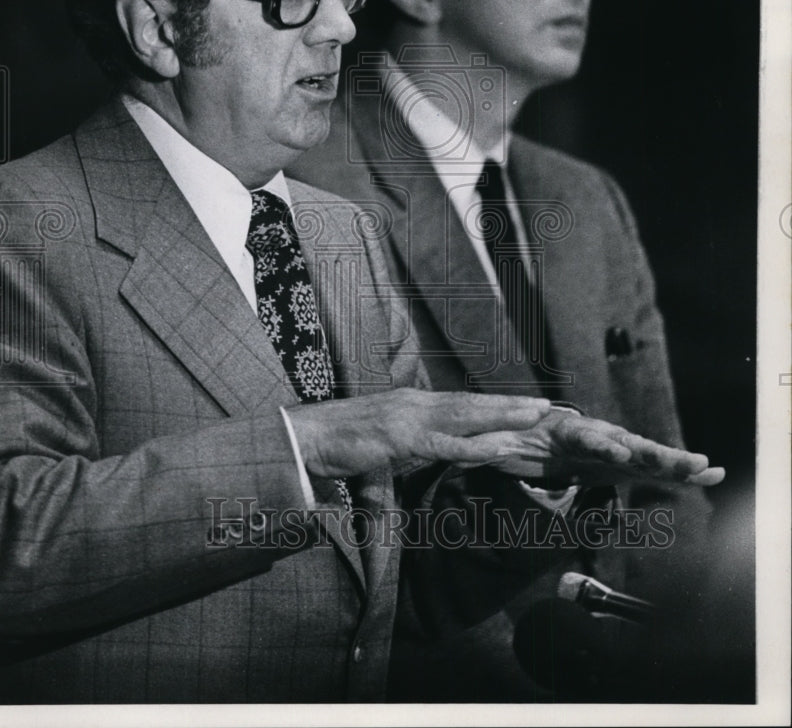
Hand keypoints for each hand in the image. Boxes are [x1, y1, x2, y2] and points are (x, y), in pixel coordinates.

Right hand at [286, 390, 550, 476]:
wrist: (306, 437)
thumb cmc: (340, 442)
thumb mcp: (383, 442)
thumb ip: (409, 446)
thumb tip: (428, 451)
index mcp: (413, 405)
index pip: (462, 403)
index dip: (495, 405)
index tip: (525, 406)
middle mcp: (415, 404)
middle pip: (472, 404)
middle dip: (510, 405)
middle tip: (548, 406)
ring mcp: (409, 418)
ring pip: (466, 417)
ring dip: (503, 417)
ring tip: (536, 417)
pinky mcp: (400, 439)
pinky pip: (444, 444)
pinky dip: (474, 445)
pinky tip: (499, 445)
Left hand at [475, 407, 725, 487]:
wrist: (529, 431)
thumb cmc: (513, 434)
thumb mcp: (495, 439)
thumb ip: (487, 444)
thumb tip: (469, 450)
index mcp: (564, 427)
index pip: (584, 436)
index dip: (602, 446)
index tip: (618, 456)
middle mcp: (593, 434)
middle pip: (626, 444)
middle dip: (654, 454)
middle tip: (684, 461)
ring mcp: (611, 447)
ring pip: (645, 454)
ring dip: (675, 462)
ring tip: (707, 469)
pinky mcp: (620, 462)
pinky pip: (651, 467)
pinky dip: (678, 471)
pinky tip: (710, 474)